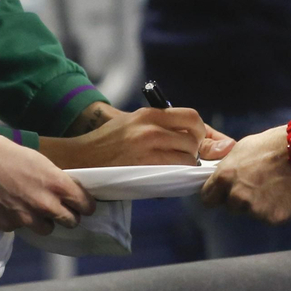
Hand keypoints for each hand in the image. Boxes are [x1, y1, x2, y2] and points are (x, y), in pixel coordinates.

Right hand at [0, 127, 95, 233]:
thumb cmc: (1, 151)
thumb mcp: (36, 160)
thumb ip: (52, 178)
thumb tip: (60, 189)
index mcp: (56, 183)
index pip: (85, 204)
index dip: (86, 205)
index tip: (83, 206)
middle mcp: (45, 204)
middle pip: (70, 221)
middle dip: (67, 216)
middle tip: (60, 210)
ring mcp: (26, 218)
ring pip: (47, 229)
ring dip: (43, 221)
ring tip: (30, 208)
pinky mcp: (7, 226)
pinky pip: (20, 228)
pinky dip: (18, 221)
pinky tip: (7, 206)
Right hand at [42, 107, 228, 168]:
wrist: (81, 157)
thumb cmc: (108, 142)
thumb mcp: (133, 124)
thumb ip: (160, 127)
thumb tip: (197, 136)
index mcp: (148, 114)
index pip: (192, 117)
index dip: (205, 132)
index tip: (209, 143)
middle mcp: (150, 127)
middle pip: (194, 137)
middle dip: (196, 150)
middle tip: (187, 158)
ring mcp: (147, 147)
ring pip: (188, 156)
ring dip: (187, 165)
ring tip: (174, 168)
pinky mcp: (144, 167)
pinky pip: (176, 171)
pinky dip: (178, 176)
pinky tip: (168, 177)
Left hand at [199, 124, 290, 223]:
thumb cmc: (274, 145)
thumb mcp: (242, 149)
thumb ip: (229, 168)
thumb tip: (223, 179)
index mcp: (225, 177)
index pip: (208, 199)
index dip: (216, 195)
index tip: (223, 194)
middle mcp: (238, 196)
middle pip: (231, 207)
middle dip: (240, 200)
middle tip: (257, 186)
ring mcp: (256, 210)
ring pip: (251, 213)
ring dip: (259, 205)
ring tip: (274, 187)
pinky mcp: (274, 218)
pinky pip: (270, 218)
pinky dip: (276, 209)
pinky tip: (284, 194)